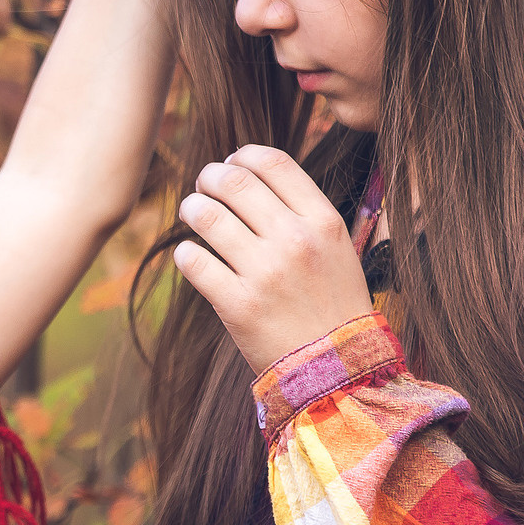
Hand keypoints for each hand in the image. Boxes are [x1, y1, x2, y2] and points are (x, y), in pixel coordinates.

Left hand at [173, 146, 376, 374]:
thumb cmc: (333, 303)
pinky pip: (192, 261)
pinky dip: (186, 253)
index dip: (242, 155)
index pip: (272, 162)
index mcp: (322, 221)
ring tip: (193, 213)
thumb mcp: (336, 248)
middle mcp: (294, 240)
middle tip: (203, 185)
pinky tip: (192, 256)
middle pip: (233, 181)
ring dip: (192, 208)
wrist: (338, 369)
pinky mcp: (237, 304)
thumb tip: (251, 173)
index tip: (232, 163)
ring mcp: (265, 272)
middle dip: (208, 176)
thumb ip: (300, 211)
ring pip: (206, 215)